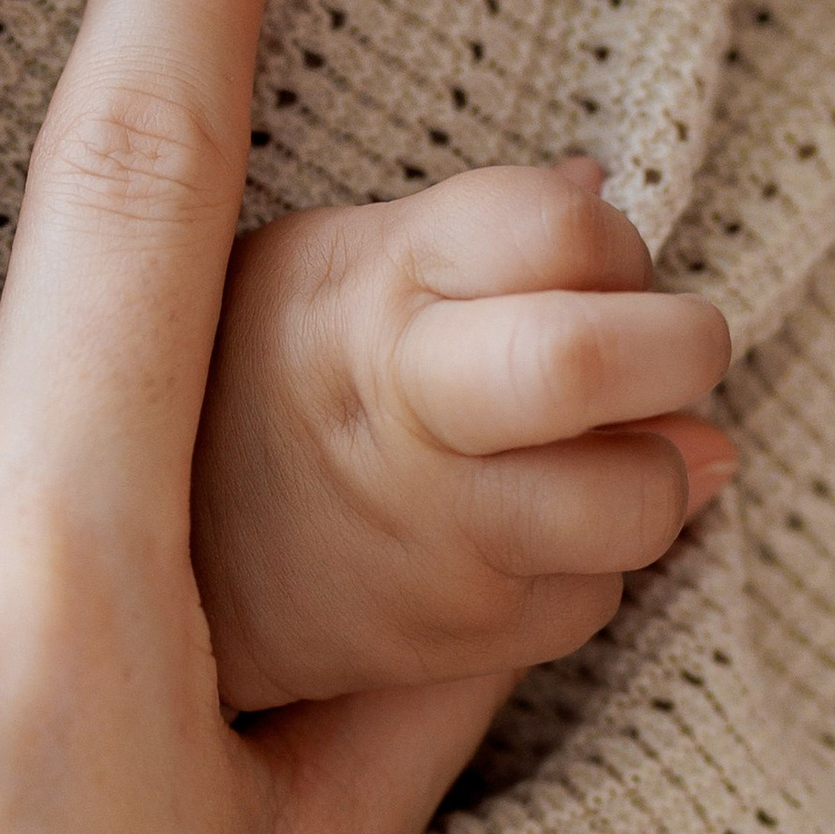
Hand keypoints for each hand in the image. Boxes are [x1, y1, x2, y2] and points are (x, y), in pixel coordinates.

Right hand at [197, 161, 733, 714]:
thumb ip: (473, 227)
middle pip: (590, 363)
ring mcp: (435, 540)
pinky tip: (523, 533)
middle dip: (680, 343)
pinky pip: (597, 594)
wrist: (153, 575)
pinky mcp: (460, 643)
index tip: (592, 257)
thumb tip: (607, 190)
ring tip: (599, 451)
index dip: (609, 238)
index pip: (558, 227)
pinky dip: (589, 560)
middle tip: (675, 348)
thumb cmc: (256, 382)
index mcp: (372, 291)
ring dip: (654, 470)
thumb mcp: (325, 261)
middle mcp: (404, 414)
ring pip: (639, 499)